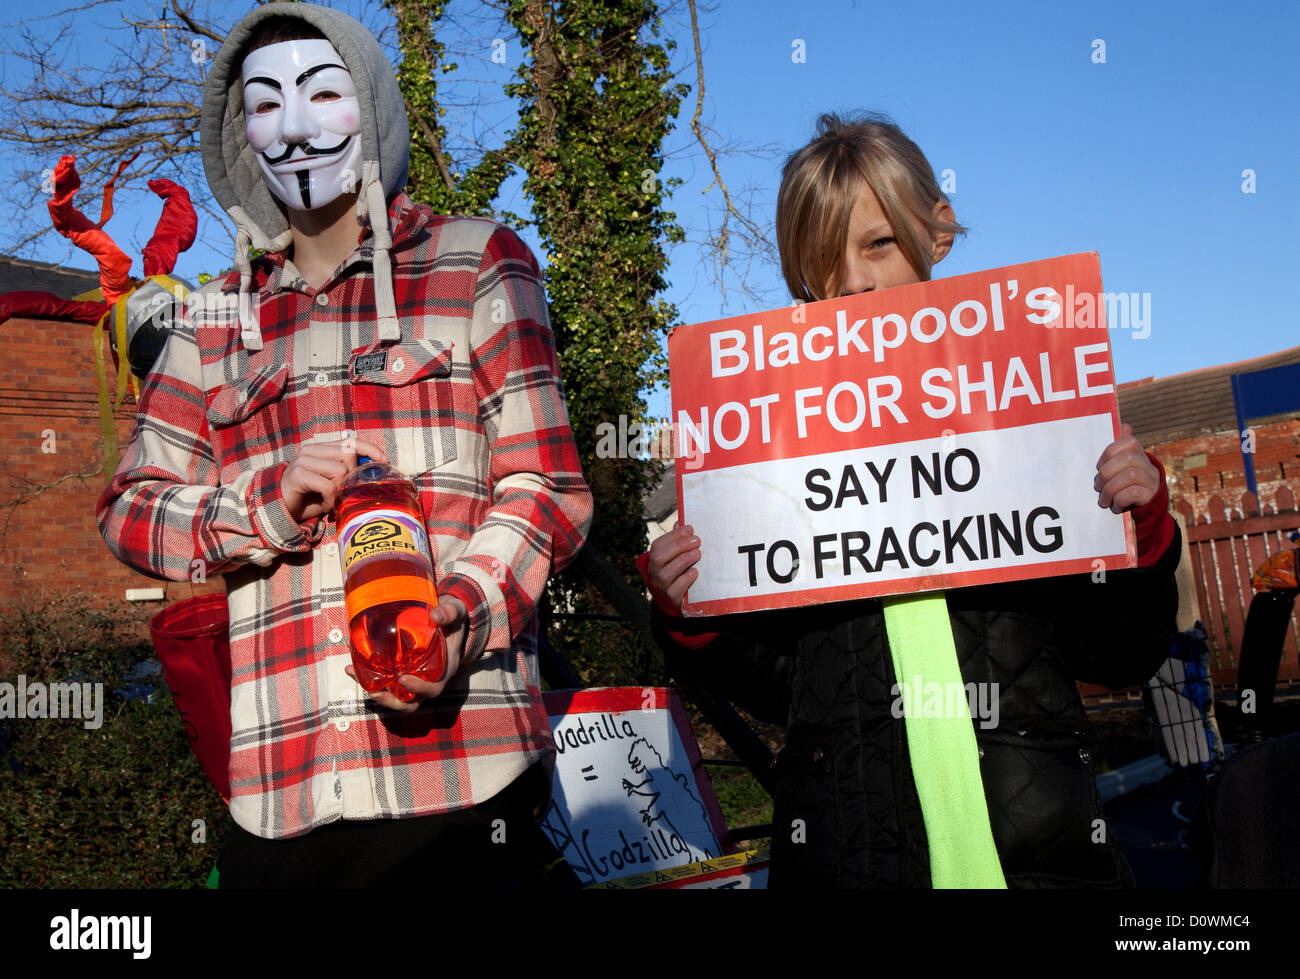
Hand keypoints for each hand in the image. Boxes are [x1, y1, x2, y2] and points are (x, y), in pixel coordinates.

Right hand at [281, 438, 387, 521]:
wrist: (279, 508)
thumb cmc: (309, 496)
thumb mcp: (331, 482)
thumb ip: (346, 473)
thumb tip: (373, 470)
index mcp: (321, 448)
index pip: (350, 441)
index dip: (370, 449)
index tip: (384, 460)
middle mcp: (311, 450)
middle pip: (348, 455)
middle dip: (352, 476)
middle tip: (345, 492)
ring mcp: (303, 461)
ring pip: (340, 470)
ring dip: (340, 490)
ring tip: (332, 500)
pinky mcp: (298, 475)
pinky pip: (328, 485)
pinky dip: (331, 498)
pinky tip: (326, 505)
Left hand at [345, 596, 467, 712]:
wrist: (445, 620)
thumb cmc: (451, 618)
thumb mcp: (455, 611)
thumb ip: (450, 612)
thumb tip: (436, 614)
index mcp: (445, 669)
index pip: (434, 688)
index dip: (419, 688)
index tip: (403, 679)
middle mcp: (430, 680)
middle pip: (412, 702)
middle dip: (391, 701)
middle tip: (374, 691)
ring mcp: (415, 679)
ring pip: (396, 698)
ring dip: (376, 693)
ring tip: (358, 678)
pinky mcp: (402, 674)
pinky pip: (386, 684)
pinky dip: (369, 679)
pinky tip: (353, 667)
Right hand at [647, 523, 701, 611]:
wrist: (679, 597)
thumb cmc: (680, 571)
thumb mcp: (677, 555)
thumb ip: (677, 541)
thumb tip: (680, 523)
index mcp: (654, 559)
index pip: (658, 545)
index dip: (674, 536)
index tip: (690, 529)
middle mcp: (654, 572)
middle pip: (659, 557)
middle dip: (679, 546)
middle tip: (697, 541)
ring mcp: (661, 586)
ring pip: (665, 574)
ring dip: (683, 560)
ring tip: (697, 554)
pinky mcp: (671, 597)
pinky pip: (675, 589)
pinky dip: (685, 579)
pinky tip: (694, 572)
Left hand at [1094, 424, 1158, 512]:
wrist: (1149, 514)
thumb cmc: (1129, 489)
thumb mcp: (1123, 470)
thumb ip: (1120, 452)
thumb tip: (1124, 425)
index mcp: (1141, 457)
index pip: (1129, 442)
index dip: (1110, 452)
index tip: (1099, 466)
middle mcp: (1150, 467)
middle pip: (1128, 458)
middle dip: (1107, 472)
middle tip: (1098, 486)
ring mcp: (1153, 482)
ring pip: (1130, 476)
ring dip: (1110, 489)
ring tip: (1104, 500)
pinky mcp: (1152, 497)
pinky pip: (1134, 493)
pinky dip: (1119, 500)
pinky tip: (1115, 506)